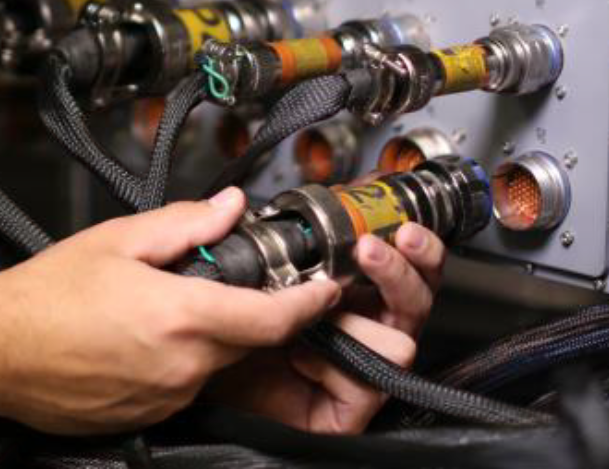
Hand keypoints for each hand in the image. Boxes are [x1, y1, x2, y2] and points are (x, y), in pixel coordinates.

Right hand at [0, 188, 342, 433]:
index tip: (325, 288)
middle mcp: (181, 367)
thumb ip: (184, 223)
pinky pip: (183, 383)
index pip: (272, 318)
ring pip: (213, 361)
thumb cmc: (45, 295)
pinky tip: (137, 334)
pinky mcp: (147, 416)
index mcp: (180, 317)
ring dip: (206, 333)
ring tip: (157, 303)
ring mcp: (165, 398)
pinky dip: (177, 357)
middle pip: (247, 339)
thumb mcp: (118, 239)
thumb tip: (229, 206)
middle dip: (247, 308)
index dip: (309, 302)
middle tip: (216, 278)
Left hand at [201, 222, 445, 434]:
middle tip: (370, 251)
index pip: (398, 258)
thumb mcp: (217, 269)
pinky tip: (301, 358)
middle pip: (417, 295)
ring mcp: (356, 365)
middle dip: (400, 270)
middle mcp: (356, 321)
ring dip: (360, 321)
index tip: (398, 226)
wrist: (190, 379)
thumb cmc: (211, 326)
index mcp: (341, 281)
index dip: (407, 241)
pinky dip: (333, 367)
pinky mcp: (345, 408)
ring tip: (324, 312)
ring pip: (401, 341)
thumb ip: (226, 231)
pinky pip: (367, 385)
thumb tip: (241, 200)